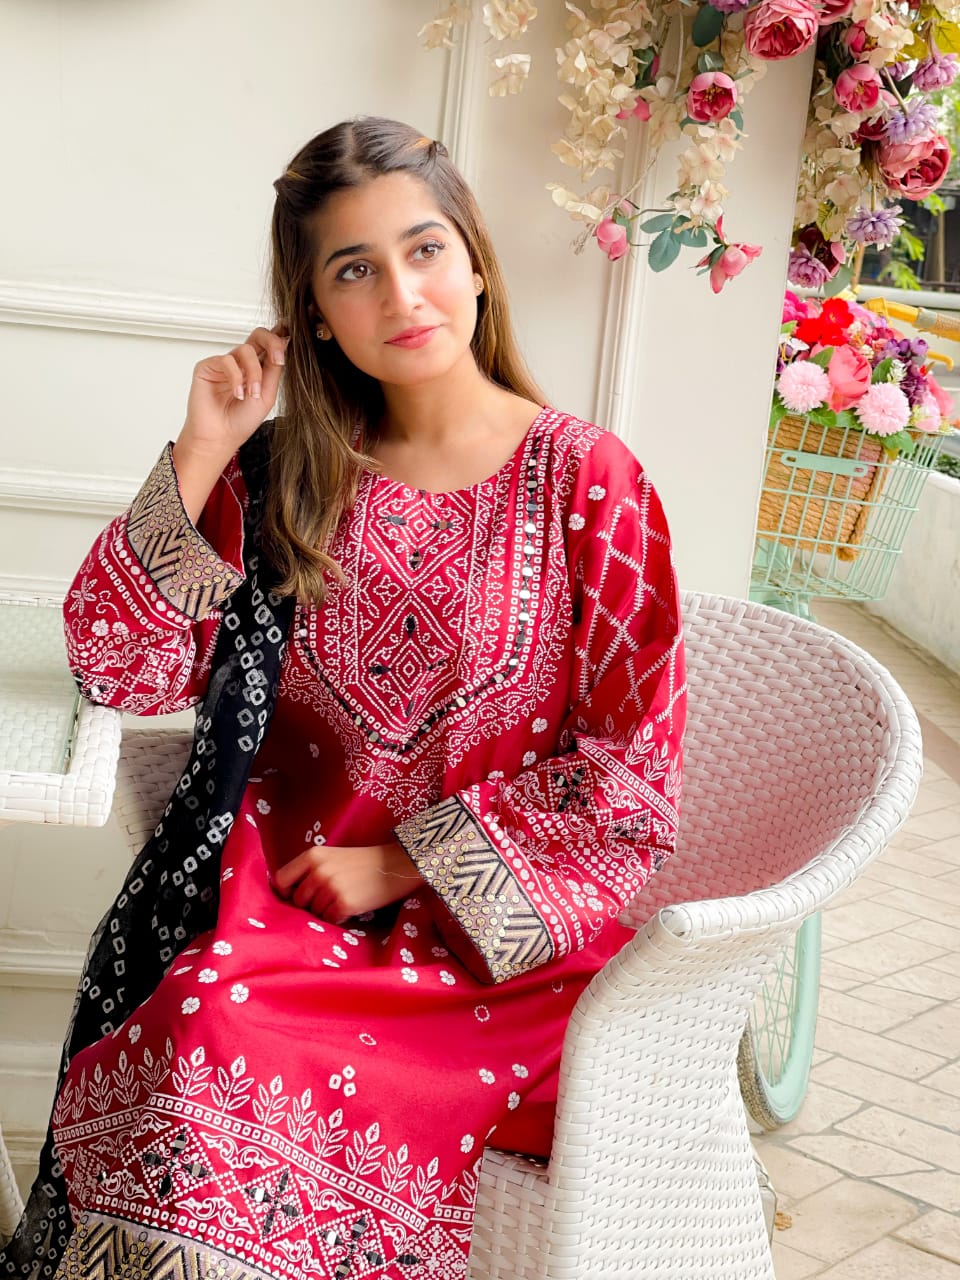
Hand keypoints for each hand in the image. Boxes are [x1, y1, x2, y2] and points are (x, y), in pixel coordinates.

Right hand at [173, 324, 289, 520]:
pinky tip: (237, 394)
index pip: (269, 344)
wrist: (221, 438)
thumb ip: (274, 370)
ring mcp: (224, 364)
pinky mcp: (207, 367)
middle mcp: (241, 363)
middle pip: (257, 335)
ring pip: (245, 350)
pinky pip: (226, 360)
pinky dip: (236, 378)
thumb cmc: (241, 421)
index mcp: (257, 368)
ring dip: (254, 373)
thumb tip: (285, 343)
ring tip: (252, 394)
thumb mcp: (267, 394)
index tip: (290, 338)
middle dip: (271, 342)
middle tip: (278, 359)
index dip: (279, 337)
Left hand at [273, 842, 425, 923]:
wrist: (396, 864)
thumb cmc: (362, 862)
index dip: (286, 892)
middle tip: (331, 896)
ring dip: (327, 910)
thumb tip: (288, 895)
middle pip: (298, 900)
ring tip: (345, 897)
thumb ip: (309, 870)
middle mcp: (318, 870)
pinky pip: (330, 919)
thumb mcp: (331, 857)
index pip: (280, 880)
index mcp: (312, 856)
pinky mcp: (344, 903)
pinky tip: (353, 905)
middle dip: (311, 903)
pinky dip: (340, 917)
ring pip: (314, 912)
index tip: (296, 896)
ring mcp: (331, 887)